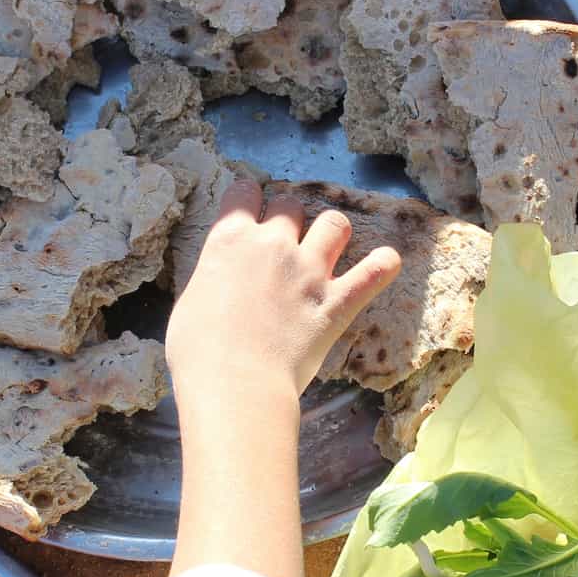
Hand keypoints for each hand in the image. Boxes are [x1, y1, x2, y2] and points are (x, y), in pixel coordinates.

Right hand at [168, 180, 401, 403]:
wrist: (234, 384)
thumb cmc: (198, 352)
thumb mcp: (190, 302)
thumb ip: (213, 278)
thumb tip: (221, 281)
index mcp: (229, 240)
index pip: (243, 192)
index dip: (247, 200)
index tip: (250, 213)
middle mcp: (272, 244)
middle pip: (290, 205)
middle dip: (289, 218)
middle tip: (285, 241)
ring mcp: (309, 270)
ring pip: (334, 223)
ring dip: (332, 231)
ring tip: (328, 247)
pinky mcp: (336, 301)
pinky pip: (374, 272)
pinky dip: (384, 265)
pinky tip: (387, 262)